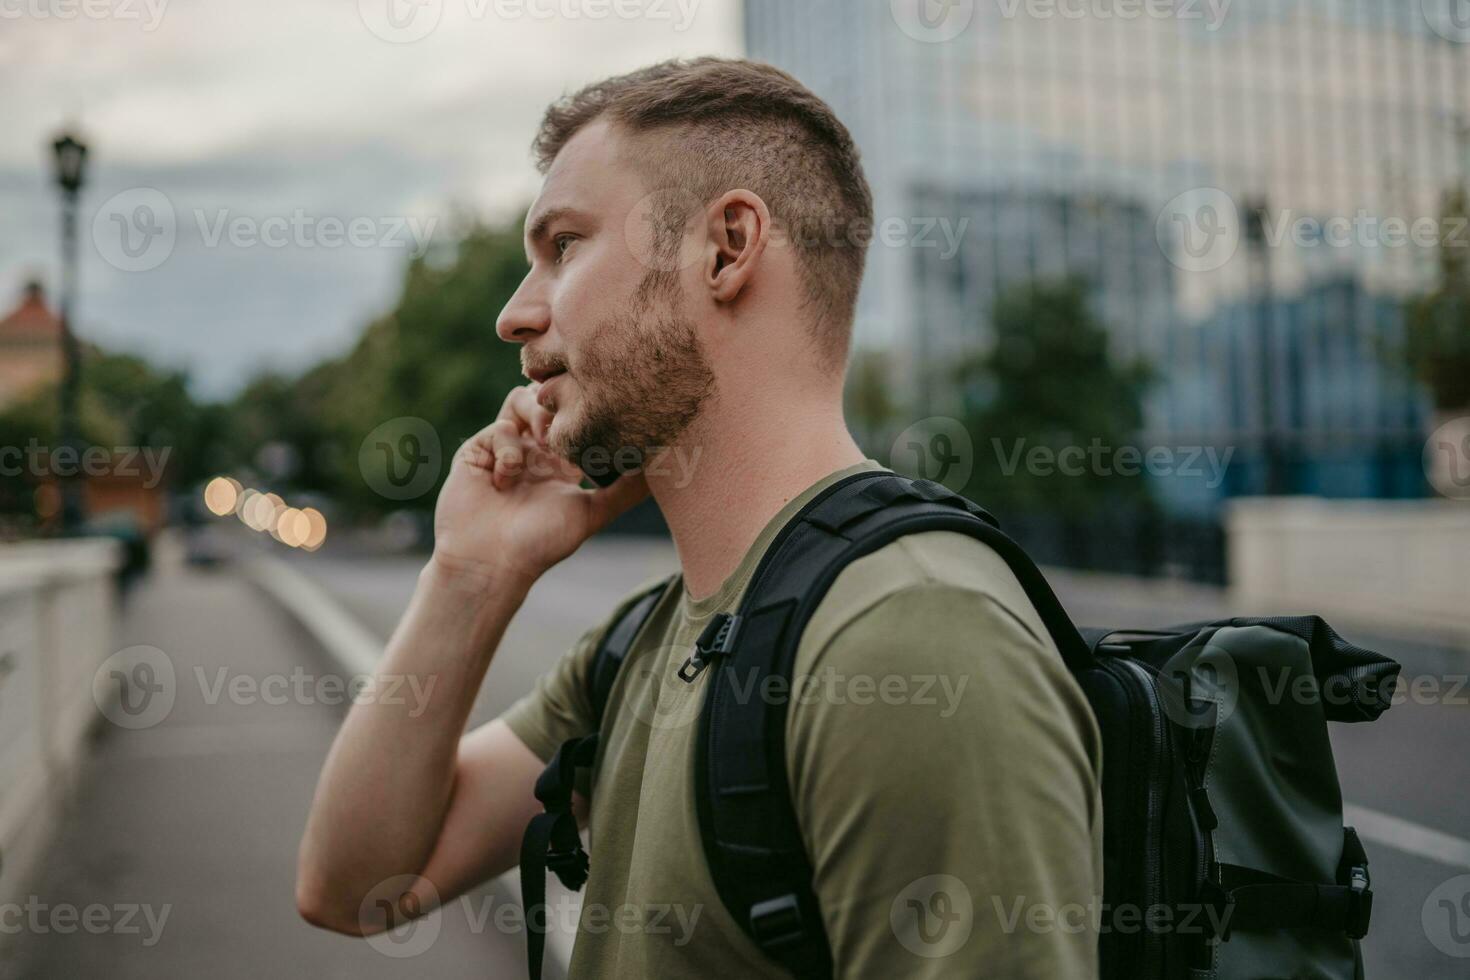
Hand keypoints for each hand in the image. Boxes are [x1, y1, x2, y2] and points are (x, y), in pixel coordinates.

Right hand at [430, 384, 648, 585]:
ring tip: (542, 442)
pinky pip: (499, 428)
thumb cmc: (541, 544)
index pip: (576, 419)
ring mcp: (505, 449)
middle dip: (560, 404)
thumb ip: (624, 492)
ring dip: (536, 414)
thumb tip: (662, 472)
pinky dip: (509, 449)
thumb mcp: (591, 514)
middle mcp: (534, 451)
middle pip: (549, 400)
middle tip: (569, 426)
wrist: (491, 562)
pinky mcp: (478, 451)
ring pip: (521, 401)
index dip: (586, 412)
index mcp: (562, 464)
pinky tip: (508, 479)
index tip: (598, 420)